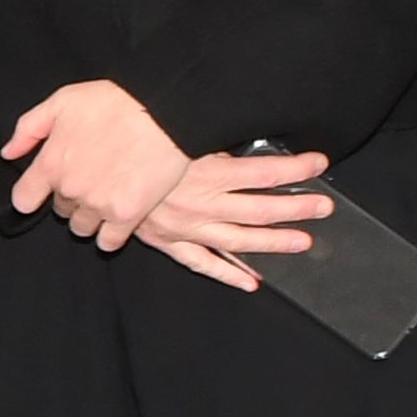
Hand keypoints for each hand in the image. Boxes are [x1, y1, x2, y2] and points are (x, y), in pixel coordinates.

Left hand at [0, 78, 189, 253]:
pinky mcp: (127, 215)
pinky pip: (108, 242)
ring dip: (89, 217)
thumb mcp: (62, 101)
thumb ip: (29, 129)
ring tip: (105, 197)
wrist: (163, 110)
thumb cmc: (115, 101)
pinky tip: (117, 219)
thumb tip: (8, 153)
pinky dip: (109, 235)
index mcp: (51, 164)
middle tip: (89, 180)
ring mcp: (99, 205)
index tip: (40, 192)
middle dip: (70, 198)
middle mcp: (70, 190)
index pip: (23, 200)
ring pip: (82, 227)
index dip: (31, 196)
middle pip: (59, 211)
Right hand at [132, 147, 333, 292]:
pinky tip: (252, 281)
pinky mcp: (169, 241)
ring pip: (239, 240)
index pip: (263, 173)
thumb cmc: (135, 146)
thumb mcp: (177, 136)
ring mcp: (186, 227)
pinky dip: (228, 274)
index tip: (319, 163)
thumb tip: (244, 135)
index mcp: (204, 173)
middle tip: (324, 207)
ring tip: (303, 242)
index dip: (295, 168)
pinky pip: (202, 263)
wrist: (91, 171)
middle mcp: (200, 204)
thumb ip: (211, 142)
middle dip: (296, 208)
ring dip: (274, 242)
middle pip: (259, 209)